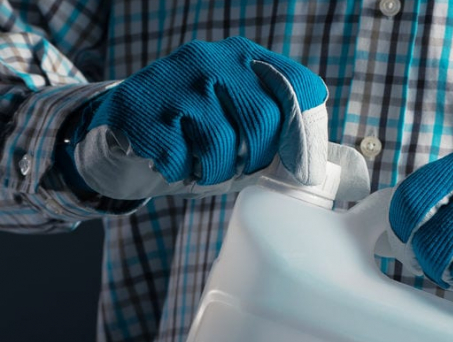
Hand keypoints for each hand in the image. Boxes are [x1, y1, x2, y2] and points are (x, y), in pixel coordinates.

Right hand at [65, 36, 367, 199]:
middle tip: (236, 165)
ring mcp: (175, 79)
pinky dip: (178, 171)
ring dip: (214, 170)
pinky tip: (171, 161)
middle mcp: (213, 59)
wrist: (121, 129)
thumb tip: (330, 167)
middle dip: (254, 158)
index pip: (300, 86)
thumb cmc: (194, 134)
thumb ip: (279, 133)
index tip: (297, 163)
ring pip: (220, 143)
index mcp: (246, 58)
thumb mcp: (240, 122)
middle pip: (263, 121)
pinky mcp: (141, 106)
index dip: (305, 132)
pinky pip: (178, 156)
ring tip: (201, 166)